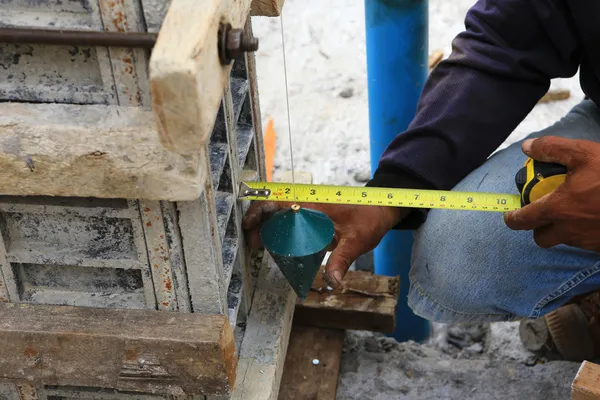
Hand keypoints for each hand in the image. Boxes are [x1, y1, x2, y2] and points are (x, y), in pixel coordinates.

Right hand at [242, 201, 407, 286]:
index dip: (260, 211)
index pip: (279, 202)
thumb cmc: (369, 219)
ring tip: (260, 246)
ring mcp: (310, 210)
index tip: (249, 226)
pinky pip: (291, 221)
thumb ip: (341, 261)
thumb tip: (333, 284)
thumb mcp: (356, 241)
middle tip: (254, 243)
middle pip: (274, 209)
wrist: (381, 208)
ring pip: (281, 215)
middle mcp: (308, 204)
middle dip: (260, 224)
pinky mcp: (313, 217)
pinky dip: (280, 231)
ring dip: (268, 228)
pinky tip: (277, 246)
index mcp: (313, 204)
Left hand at [504, 136, 599, 251]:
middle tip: (545, 213)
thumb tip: (528, 147)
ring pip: (564, 241)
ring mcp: (588, 241)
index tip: (510, 215)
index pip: (523, 221)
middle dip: (538, 229)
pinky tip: (593, 216)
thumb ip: (552, 149)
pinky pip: (586, 243)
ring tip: (573, 211)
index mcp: (557, 210)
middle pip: (542, 238)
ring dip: (562, 230)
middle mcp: (569, 230)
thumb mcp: (583, 153)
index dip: (512, 219)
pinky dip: (583, 233)